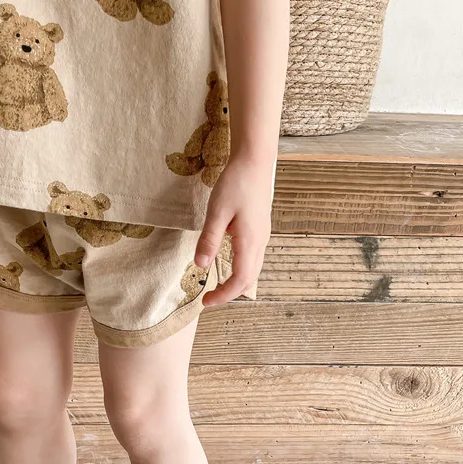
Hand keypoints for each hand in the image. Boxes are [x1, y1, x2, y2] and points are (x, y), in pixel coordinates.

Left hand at [195, 153, 274, 306]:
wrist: (255, 161)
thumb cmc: (236, 183)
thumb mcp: (217, 212)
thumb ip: (209, 240)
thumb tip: (200, 266)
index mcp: (249, 242)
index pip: (239, 280)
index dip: (223, 295)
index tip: (205, 302)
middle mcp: (260, 243)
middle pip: (249, 280)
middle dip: (230, 293)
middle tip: (209, 297)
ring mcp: (262, 237)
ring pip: (253, 270)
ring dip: (237, 282)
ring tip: (217, 285)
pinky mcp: (260, 230)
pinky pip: (253, 259)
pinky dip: (241, 270)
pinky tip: (227, 265)